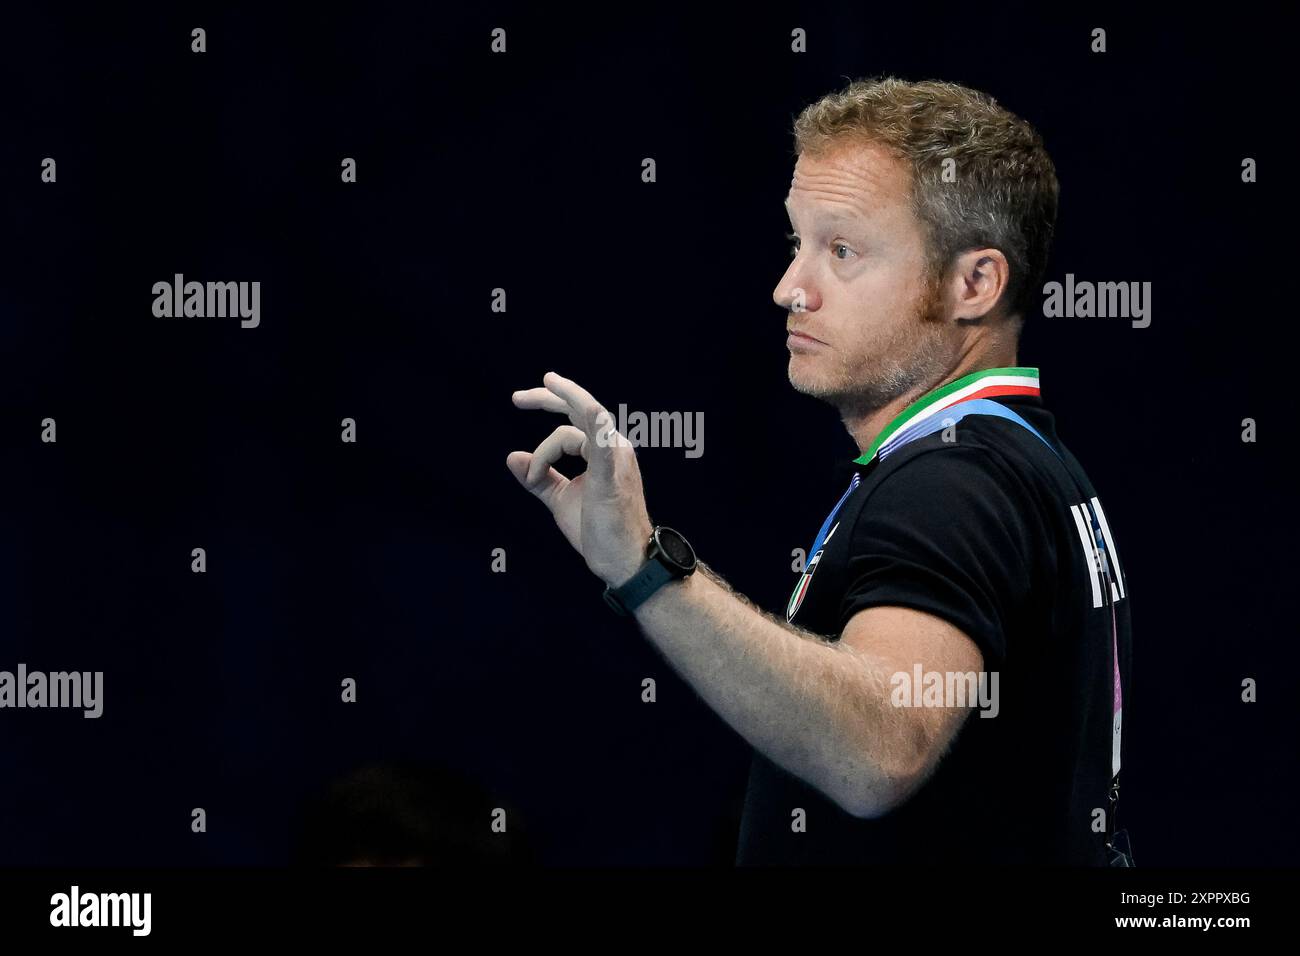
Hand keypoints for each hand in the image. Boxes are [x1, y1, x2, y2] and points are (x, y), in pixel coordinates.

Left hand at [507, 371, 653, 586]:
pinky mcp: (611, 474)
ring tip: (545, 385)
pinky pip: (602, 438)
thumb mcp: (561, 499)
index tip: (530, 471)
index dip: (543, 445)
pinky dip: (593, 419)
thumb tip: (512, 457)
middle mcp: (613, 447)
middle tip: (517, 398)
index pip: (569, 429)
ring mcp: (615, 458)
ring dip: (561, 411)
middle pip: (580, 409)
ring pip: (583, 422)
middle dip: (549, 397)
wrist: (624, 561)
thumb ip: (540, 477)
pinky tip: (588, 409)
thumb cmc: (599, 531)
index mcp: (603, 452)